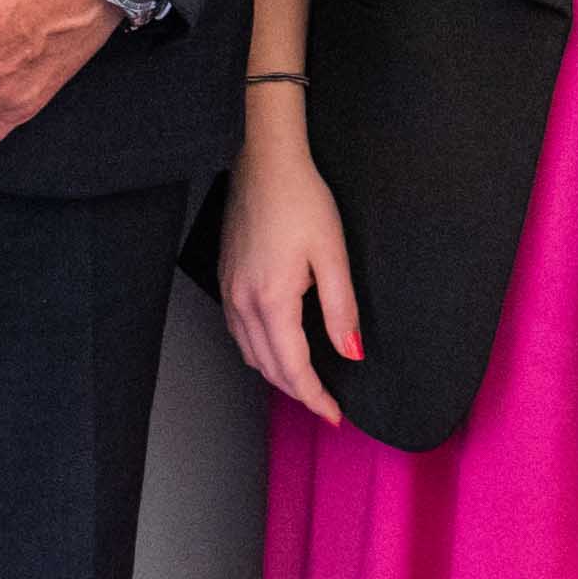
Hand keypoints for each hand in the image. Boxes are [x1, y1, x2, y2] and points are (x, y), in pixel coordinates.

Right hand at [213, 109, 361, 422]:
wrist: (263, 162)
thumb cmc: (300, 199)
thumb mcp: (332, 254)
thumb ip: (341, 309)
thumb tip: (350, 353)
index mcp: (272, 300)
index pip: (294, 368)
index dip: (315, 398)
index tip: (335, 416)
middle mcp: (243, 303)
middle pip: (269, 368)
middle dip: (298, 392)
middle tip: (327, 406)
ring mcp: (230, 292)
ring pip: (251, 354)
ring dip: (278, 374)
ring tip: (307, 382)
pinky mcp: (227, 280)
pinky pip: (240, 333)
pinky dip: (261, 352)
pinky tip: (279, 347)